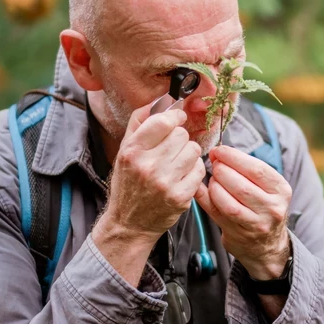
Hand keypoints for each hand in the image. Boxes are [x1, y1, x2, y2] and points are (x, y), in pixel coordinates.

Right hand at [97, 101, 204, 243]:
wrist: (129, 223)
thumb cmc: (128, 184)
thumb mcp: (124, 151)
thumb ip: (139, 123)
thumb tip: (161, 100)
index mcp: (131, 151)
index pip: (163, 121)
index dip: (175, 116)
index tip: (177, 119)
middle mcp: (147, 166)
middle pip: (182, 135)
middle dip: (180, 138)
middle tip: (172, 148)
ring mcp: (165, 183)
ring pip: (194, 150)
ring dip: (189, 153)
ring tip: (178, 161)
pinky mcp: (180, 197)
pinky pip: (200, 170)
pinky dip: (194, 170)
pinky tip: (183, 175)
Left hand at [195, 145, 291, 280]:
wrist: (267, 245)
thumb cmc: (263, 207)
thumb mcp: (269, 188)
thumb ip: (249, 171)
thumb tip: (220, 153)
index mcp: (281, 191)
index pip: (257, 169)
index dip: (234, 157)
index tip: (219, 151)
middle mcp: (272, 208)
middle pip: (241, 185)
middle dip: (222, 170)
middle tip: (214, 165)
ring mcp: (255, 224)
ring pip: (228, 202)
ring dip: (214, 186)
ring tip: (212, 179)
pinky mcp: (238, 234)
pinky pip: (217, 213)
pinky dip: (205, 198)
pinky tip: (201, 189)